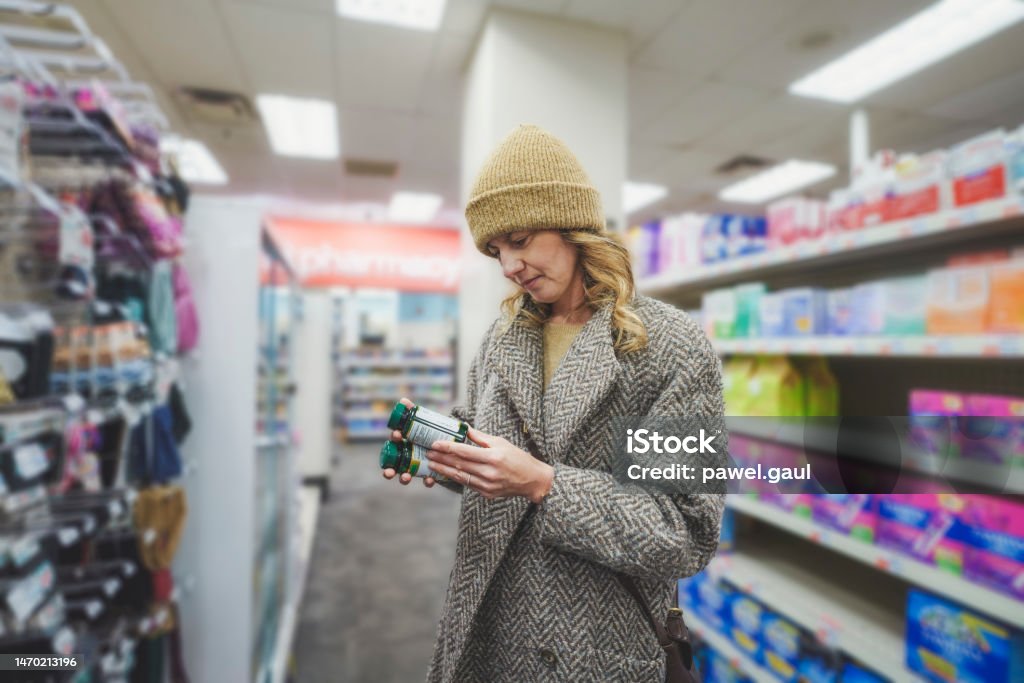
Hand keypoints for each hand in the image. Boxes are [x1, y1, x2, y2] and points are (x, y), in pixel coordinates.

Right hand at [382, 397, 435, 487]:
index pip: (395, 441)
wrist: (447, 444)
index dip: (394, 438)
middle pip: (393, 465)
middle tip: (389, 472)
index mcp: (404, 442)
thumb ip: (413, 412)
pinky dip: (427, 480)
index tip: (397, 435)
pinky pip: (426, 479)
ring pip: (406, 475)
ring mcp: (416, 466)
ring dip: (404, 477)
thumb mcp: (424, 422)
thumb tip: (403, 400)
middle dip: (389, 469)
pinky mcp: (428, 473)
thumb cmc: (430, 432)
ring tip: (406, 477)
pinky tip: (429, 480)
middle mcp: (407, 456)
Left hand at [426, 427, 553, 502]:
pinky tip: (445, 473)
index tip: (435, 444)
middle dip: (441, 458)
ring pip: (460, 476)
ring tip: (431, 463)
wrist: (532, 480)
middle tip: (428, 452)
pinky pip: (467, 484)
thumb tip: (465, 429)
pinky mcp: (486, 494)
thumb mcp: (501, 442)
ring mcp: (487, 485)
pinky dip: (454, 478)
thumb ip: (481, 438)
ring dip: (443, 470)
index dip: (448, 448)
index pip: (465, 452)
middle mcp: (489, 472)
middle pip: (459, 464)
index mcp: (493, 456)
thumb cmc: (518, 458)